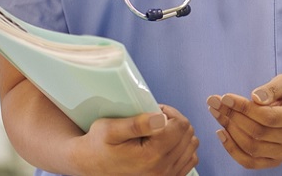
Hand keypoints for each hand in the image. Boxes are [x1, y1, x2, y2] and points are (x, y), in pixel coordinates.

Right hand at [75, 105, 198, 175]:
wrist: (89, 166)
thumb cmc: (97, 145)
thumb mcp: (109, 129)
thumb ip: (137, 123)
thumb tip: (161, 118)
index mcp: (150, 156)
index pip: (181, 125)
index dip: (170, 112)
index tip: (154, 111)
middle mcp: (162, 170)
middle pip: (188, 134)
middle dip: (174, 122)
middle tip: (155, 120)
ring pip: (192, 145)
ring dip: (180, 134)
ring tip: (159, 132)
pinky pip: (190, 159)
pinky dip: (183, 148)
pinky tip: (166, 144)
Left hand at [208, 74, 281, 168]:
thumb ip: (272, 88)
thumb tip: (256, 98)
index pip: (268, 116)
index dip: (245, 108)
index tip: (225, 97)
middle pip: (257, 132)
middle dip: (232, 116)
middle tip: (215, 103)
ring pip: (251, 146)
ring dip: (229, 129)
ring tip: (217, 113)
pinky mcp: (272, 162)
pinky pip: (248, 161)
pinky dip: (231, 149)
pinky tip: (221, 132)